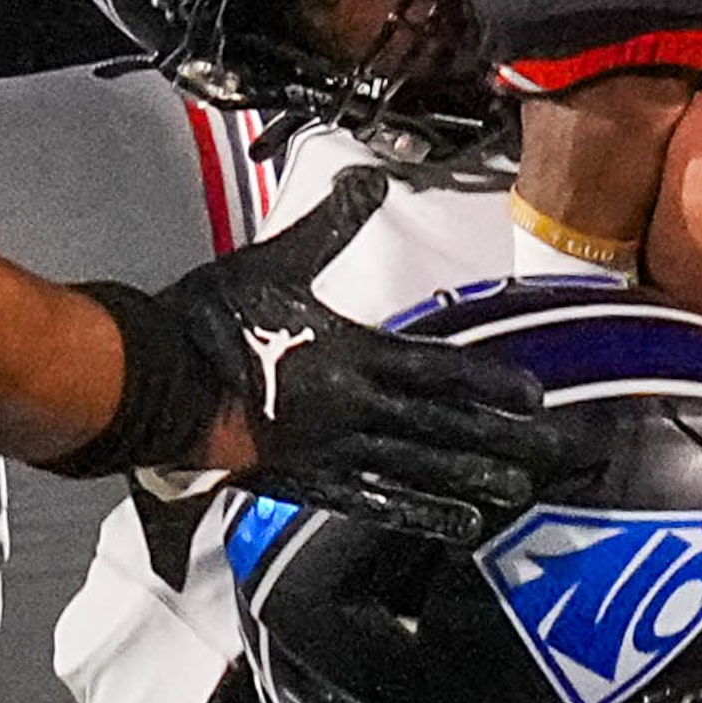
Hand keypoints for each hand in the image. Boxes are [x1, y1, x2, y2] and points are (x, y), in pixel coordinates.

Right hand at [171, 166, 558, 540]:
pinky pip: (373, 504)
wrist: (146, 382)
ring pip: (417, 470)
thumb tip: (372, 177)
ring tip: (519, 492)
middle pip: (442, 427)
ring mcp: (331, 452)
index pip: (438, 369)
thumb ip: (332, 224)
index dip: (488, 384)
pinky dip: (419, 514)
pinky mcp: (304, 483)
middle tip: (555, 455)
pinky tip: (457, 524)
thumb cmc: (206, 323)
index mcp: (351, 355)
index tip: (534, 397)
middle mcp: (352, 410)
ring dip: (471, 481)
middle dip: (501, 440)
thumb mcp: (275, 262)